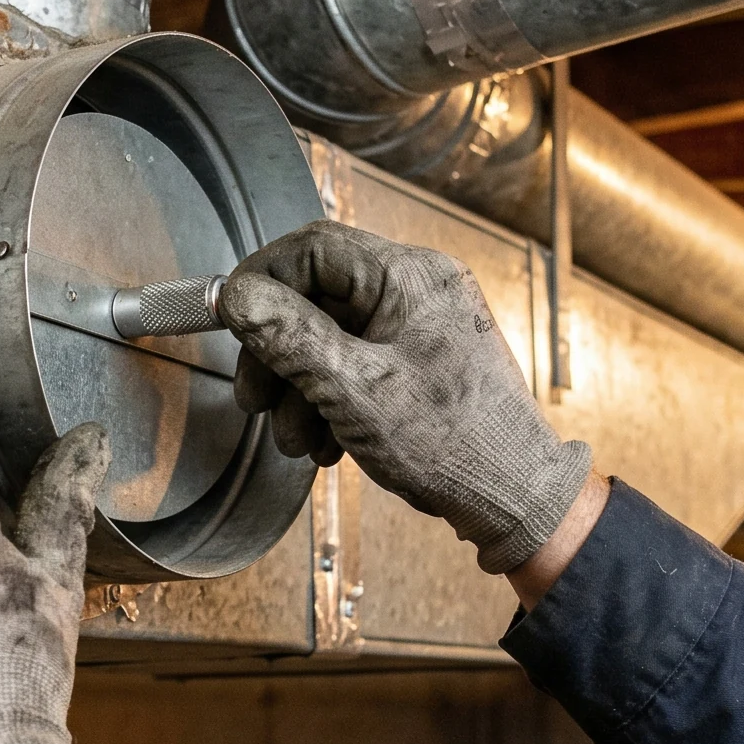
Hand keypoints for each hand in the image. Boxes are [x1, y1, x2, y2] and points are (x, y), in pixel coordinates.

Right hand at [219, 221, 592, 575]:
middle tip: (256, 401)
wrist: (513, 495)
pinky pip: (357, 359)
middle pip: (317, 296)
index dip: (260, 281)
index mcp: (410, 277)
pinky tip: (329, 441)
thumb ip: (290, 336)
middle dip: (277, 353)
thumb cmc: (453, 444)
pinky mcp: (422, 356)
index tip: (229, 320)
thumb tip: (238, 295)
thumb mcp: (353, 390)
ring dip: (300, 387)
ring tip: (299, 440)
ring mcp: (422, 322)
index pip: (313, 248)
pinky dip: (331, 397)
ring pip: (331, 334)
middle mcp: (419, 288)